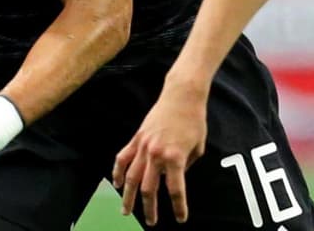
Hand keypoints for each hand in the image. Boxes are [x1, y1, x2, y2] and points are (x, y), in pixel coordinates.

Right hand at [112, 80, 208, 225]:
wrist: (182, 95)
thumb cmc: (194, 120)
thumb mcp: (198, 147)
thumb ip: (186, 165)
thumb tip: (174, 177)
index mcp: (175, 158)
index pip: (176, 190)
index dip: (178, 207)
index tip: (181, 218)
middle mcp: (157, 154)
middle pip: (149, 189)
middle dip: (149, 209)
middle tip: (151, 222)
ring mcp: (144, 146)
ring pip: (131, 177)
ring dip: (128, 196)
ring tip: (126, 211)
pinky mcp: (137, 138)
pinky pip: (123, 158)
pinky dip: (117, 172)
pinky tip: (115, 184)